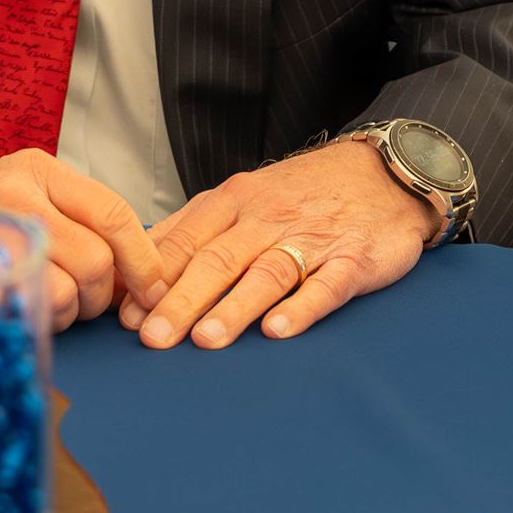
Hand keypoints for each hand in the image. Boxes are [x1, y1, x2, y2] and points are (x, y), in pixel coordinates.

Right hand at [0, 152, 169, 332]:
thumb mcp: (20, 192)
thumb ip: (74, 218)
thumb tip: (139, 272)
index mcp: (38, 169)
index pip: (113, 212)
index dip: (143, 257)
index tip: (155, 288)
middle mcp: (16, 193)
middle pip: (96, 259)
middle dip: (100, 295)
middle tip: (83, 302)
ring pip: (65, 291)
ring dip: (66, 313)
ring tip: (46, 304)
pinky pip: (24, 310)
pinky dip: (33, 321)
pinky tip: (21, 310)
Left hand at [122, 139, 437, 349]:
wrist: (385, 173)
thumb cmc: (303, 194)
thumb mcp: (243, 197)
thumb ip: (192, 231)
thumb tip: (133, 274)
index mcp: (235, 202)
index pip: (187, 241)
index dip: (155, 279)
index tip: (128, 317)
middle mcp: (269, 218)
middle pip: (220, 259)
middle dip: (184, 300)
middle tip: (155, 339)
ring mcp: (313, 238)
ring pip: (267, 272)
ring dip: (235, 306)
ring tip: (208, 339)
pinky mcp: (354, 259)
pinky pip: (326, 284)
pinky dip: (302, 307)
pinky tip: (279, 330)